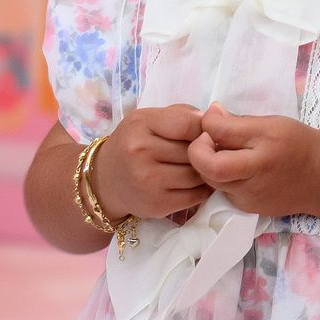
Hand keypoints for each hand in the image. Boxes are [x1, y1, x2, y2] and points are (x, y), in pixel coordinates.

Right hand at [93, 104, 212, 220]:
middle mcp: (141, 153)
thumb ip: (180, 114)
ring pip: (198, 175)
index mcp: (140, 124)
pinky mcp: (157, 205)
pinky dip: (202, 189)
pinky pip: (195, 196)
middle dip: (206, 151)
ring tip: (203, 166)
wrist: (105, 181)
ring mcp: (148, 182)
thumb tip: (214, 119)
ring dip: (205, 171)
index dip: (203, 128)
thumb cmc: (133, 143)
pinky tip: (196, 182)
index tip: (205, 132)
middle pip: (195, 151)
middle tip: (208, 151)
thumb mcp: (147, 119)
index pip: (187, 124)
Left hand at [187, 102, 319, 217]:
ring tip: (223, 152)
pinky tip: (234, 167)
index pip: (218, 138)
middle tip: (209, 139)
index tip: (213, 120)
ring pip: (210, 181)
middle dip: (199, 151)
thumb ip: (237, 122)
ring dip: (207, 164)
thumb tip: (209, 115)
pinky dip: (220, 177)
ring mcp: (249, 197)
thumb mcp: (273, 123)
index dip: (207, 126)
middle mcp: (254, 176)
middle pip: (208, 168)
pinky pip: (222, 190)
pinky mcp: (246, 208)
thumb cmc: (299, 143)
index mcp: (264, 147)